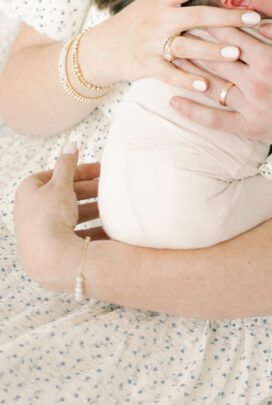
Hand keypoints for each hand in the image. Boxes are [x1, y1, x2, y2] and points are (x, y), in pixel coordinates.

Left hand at [14, 141, 103, 291]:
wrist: (48, 260)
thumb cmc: (49, 218)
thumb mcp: (60, 184)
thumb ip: (67, 164)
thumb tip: (70, 144)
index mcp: (27, 192)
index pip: (54, 175)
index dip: (76, 171)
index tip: (97, 170)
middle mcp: (30, 211)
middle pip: (64, 194)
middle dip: (87, 190)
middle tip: (107, 186)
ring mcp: (40, 231)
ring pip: (70, 214)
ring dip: (91, 208)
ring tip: (110, 206)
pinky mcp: (51, 247)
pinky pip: (74, 232)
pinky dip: (90, 226)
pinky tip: (107, 226)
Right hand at [78, 0, 260, 94]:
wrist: (100, 48)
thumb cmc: (138, 21)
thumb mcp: (154, 1)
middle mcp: (157, 18)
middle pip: (196, 16)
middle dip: (227, 17)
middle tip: (254, 18)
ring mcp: (150, 43)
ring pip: (186, 46)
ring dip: (212, 51)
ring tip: (236, 53)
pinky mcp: (145, 66)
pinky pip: (170, 74)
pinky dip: (187, 80)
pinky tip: (207, 85)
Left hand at [168, 18, 271, 155]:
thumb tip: (259, 21)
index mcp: (270, 59)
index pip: (232, 34)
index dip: (212, 21)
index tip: (196, 10)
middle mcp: (256, 83)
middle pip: (215, 58)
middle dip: (193, 40)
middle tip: (173, 28)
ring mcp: (251, 108)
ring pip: (210, 85)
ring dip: (187, 70)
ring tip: (167, 55)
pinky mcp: (251, 129)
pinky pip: (215, 120)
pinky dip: (192, 111)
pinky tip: (173, 100)